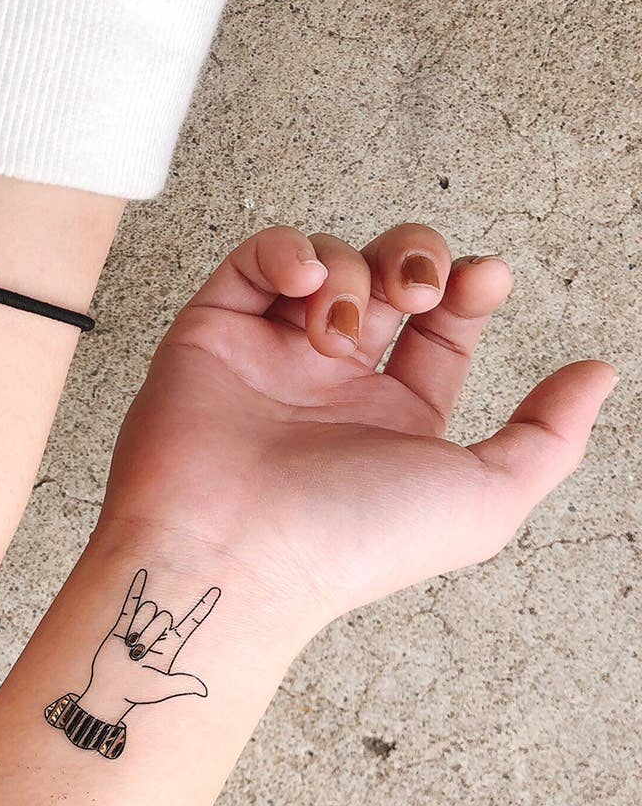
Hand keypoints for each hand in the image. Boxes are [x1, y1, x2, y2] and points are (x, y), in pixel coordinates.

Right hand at [76, 569, 218, 723]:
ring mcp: (141, 627)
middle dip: (152, 634)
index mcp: (172, 645)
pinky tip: (142, 573)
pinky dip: (137, 588)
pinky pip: (131, 603)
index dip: (204, 606)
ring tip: (129, 649)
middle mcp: (159, 633)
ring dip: (138, 630)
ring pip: (148, 611)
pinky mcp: (123, 626)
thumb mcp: (162, 688)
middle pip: (165, 617)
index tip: (217, 589)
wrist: (111, 690)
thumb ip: (182, 684)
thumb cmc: (138, 692)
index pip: (192, 621)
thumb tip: (203, 691)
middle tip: (140, 655)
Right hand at [103, 224, 616, 632]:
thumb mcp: (485, 502)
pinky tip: (303, 283)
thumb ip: (548, 437)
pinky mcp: (213, 337)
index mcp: (391, 423)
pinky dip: (285, 251)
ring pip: (325, 263)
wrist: (236, 554)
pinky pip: (253, 263)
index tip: (485, 282)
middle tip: (420, 288)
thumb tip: (594, 375)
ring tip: (340, 328)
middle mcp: (330, 388)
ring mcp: (269, 360)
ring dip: (352, 270)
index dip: (469, 290)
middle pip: (386, 280)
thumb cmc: (349, 542)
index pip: (440, 330)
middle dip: (416, 259)